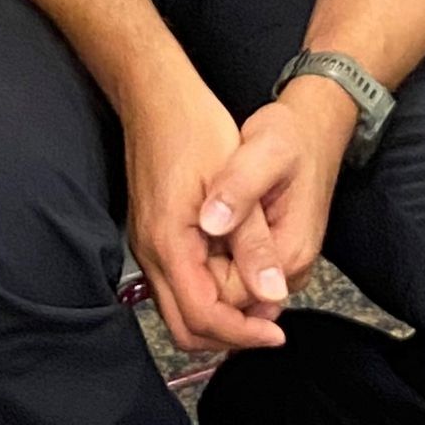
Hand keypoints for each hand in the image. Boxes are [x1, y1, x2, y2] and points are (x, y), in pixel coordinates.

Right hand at [124, 81, 290, 355]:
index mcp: (169, 244)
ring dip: (219, 313)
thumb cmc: (194, 125)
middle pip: (186, 327)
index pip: (203, 317)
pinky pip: (176, 283)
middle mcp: (150, 252)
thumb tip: (272, 295)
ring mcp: (146, 244)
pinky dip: (206, 291)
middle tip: (268, 321)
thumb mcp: (237, 180)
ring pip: (179, 308)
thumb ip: (253, 243)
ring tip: (258, 294)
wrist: (155, 91)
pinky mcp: (151, 233)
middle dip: (230, 333)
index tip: (277, 331)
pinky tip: (234, 269)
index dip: (243, 333)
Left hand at [197, 87, 352, 296]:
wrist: (313, 130)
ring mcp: (282, 271)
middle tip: (182, 235)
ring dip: (206, 274)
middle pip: (231, 306)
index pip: (231, 300)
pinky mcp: (273, 261)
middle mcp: (290, 274)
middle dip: (201, 281)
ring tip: (191, 232)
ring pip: (232, 297)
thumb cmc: (291, 137)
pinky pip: (238, 280)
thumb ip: (239, 189)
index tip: (181, 241)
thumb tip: (212, 225)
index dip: (199, 278)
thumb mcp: (265, 150)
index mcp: (289, 255)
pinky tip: (205, 234)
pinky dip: (216, 265)